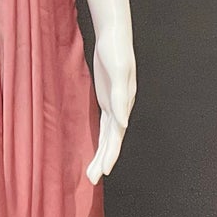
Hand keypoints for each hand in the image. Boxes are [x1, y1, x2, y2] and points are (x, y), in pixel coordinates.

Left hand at [87, 24, 135, 184]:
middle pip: (112, 140)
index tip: (104, 171)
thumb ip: (119, 98)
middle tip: (92, 179)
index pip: (116, 135)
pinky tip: (98, 152)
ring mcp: (114, 105)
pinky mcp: (106, 100)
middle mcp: (121, 108)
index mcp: (123, 103)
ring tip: (93, 174)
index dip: (110, 154)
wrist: (113, 36)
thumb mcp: (118, 72)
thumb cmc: (116, 51)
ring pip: (108, 136)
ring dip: (102, 154)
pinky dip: (101, 140)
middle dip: (104, 160)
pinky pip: (104, 127)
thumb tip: (122, 123)